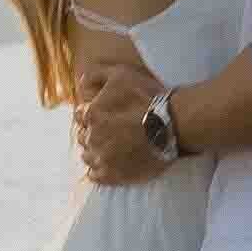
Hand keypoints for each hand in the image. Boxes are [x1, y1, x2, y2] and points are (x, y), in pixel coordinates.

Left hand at [74, 64, 172, 186]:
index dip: (93, 114)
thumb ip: (96, 75)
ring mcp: (101, 158)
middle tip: (112, 131)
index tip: (106, 116)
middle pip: (84, 137)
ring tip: (113, 148)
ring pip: (88, 156)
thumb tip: (81, 81)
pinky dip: (100, 170)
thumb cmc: (147, 98)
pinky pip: (95, 176)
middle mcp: (92, 138)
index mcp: (91, 114)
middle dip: (94, 133)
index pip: (80, 116)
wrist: (170, 125)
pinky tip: (112, 163)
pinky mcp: (111, 176)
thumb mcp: (121, 74)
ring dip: (96, 151)